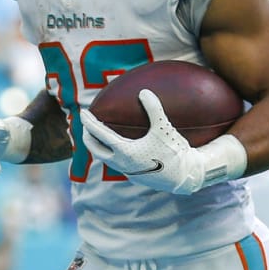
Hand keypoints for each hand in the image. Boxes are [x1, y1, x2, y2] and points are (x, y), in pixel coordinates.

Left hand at [81, 90, 244, 194]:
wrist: (186, 177)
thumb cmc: (175, 152)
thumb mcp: (165, 128)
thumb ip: (153, 109)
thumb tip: (144, 91)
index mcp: (125, 152)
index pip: (100, 135)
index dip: (89, 122)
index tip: (82, 112)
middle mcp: (122, 164)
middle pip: (96, 150)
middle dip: (88, 138)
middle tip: (85, 127)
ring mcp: (128, 173)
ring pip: (107, 159)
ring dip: (100, 148)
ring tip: (100, 138)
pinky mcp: (136, 177)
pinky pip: (119, 164)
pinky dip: (114, 154)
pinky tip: (122, 149)